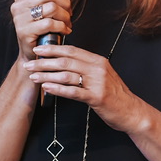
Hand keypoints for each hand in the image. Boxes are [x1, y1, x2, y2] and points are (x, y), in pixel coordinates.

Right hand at [11, 0, 71, 59]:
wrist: (33, 54)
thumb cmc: (42, 30)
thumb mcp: (44, 9)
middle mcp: (18, 5)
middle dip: (65, 3)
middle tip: (69, 14)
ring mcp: (19, 18)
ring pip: (52, 7)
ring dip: (65, 16)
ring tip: (67, 23)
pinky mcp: (24, 31)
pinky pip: (49, 23)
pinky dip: (62, 27)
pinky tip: (65, 31)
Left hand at [24, 43, 145, 134]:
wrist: (131, 111)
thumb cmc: (115, 95)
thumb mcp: (101, 76)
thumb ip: (86, 68)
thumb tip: (64, 63)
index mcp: (98, 60)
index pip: (71, 50)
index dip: (53, 49)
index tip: (38, 49)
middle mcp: (97, 68)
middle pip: (66, 61)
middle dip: (44, 62)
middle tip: (29, 64)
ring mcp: (97, 82)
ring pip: (67, 75)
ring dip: (47, 75)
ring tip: (33, 76)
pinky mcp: (96, 97)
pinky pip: (73, 91)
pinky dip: (57, 88)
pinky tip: (46, 88)